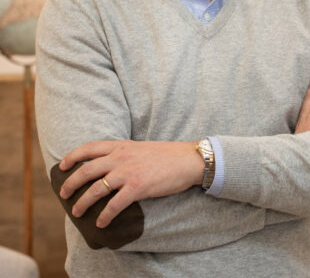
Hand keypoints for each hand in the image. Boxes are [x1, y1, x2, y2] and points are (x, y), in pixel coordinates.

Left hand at [58, 140, 203, 227]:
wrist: (188, 160)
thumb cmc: (167, 155)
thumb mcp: (140, 148)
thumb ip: (123, 154)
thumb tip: (109, 165)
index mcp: (121, 146)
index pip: (88, 148)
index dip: (71, 157)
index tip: (61, 166)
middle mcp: (121, 157)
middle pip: (86, 170)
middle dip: (71, 184)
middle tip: (64, 194)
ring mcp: (128, 172)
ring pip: (95, 189)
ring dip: (82, 203)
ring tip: (77, 212)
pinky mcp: (138, 187)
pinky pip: (114, 205)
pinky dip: (104, 216)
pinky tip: (101, 223)